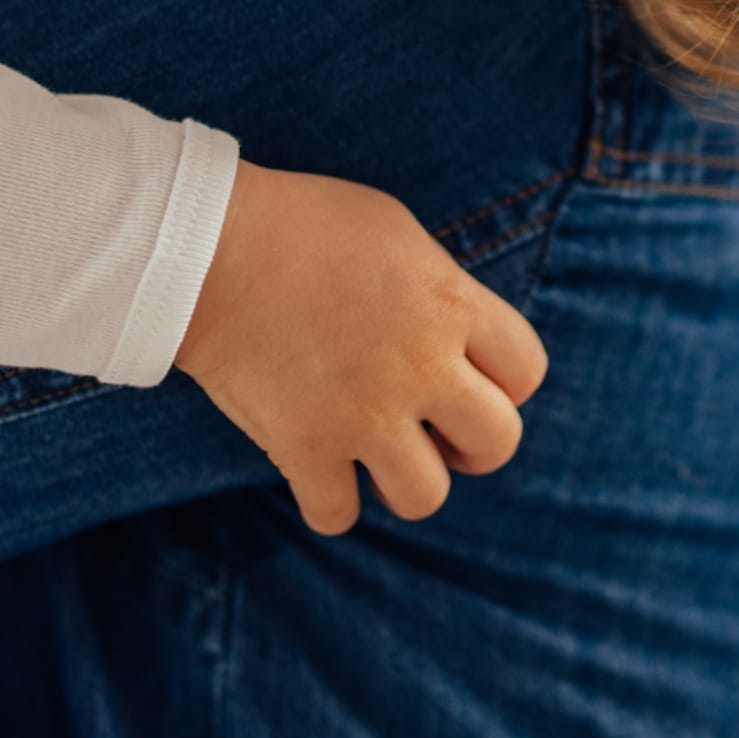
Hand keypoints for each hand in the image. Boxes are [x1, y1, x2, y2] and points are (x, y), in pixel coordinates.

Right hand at [174, 162, 548, 534]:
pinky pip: (338, 515)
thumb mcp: (400, 234)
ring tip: (377, 454)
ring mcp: (365, 414)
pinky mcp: (305, 448)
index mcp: (453, 306)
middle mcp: (423, 367)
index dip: (507, 383)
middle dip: (473, 445)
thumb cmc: (304, 223)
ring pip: (427, 496)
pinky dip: (328, 502)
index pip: (527, 371)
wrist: (211, 246)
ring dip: (405, 481)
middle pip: (499, 443)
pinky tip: (317, 470)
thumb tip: (457, 334)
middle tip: (436, 432)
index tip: (471, 378)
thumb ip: (441, 292)